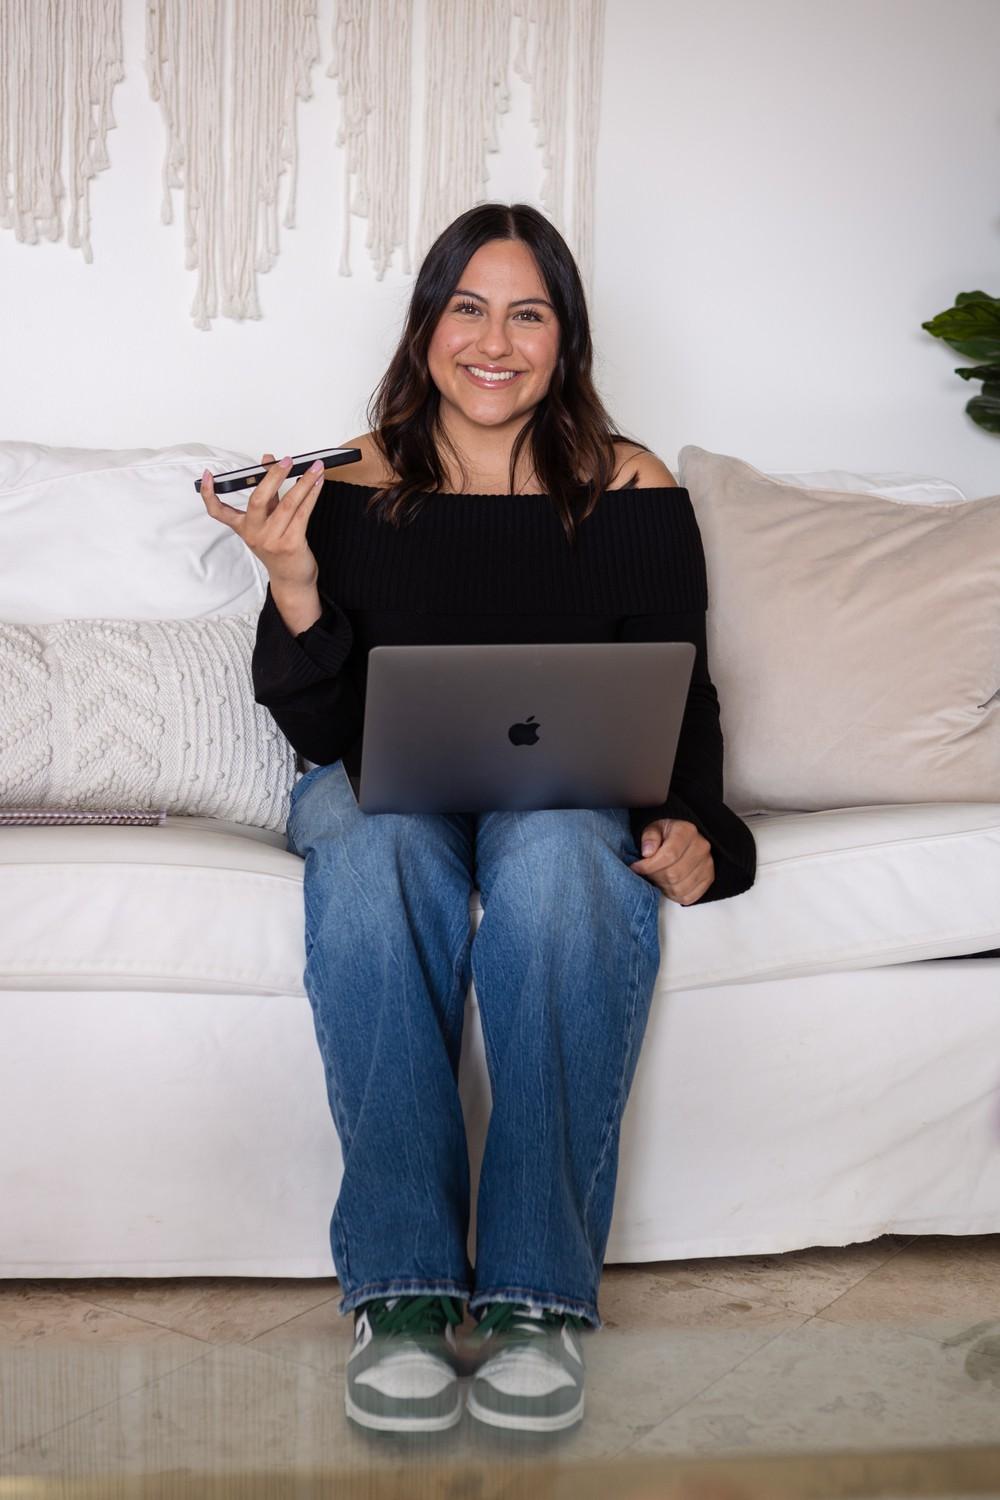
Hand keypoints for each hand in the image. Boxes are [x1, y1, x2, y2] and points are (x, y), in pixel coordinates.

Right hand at [199, 450, 322, 592]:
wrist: (291, 579)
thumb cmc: (280, 548)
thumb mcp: (269, 520)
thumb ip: (269, 491)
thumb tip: (268, 460)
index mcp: (244, 527)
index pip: (218, 511)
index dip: (209, 495)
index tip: (207, 477)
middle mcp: (254, 533)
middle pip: (258, 499)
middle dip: (273, 475)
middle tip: (287, 460)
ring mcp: (272, 540)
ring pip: (288, 503)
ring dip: (304, 482)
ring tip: (315, 468)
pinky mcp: (291, 544)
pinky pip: (302, 514)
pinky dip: (312, 495)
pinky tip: (318, 484)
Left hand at [629, 818, 714, 904]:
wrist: (683, 837)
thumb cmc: (666, 833)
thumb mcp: (653, 827)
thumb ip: (649, 837)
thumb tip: (647, 852)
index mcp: (687, 831)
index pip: (669, 855)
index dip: (649, 866)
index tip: (636, 867)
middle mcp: (701, 847)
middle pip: (674, 874)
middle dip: (654, 877)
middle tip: (646, 873)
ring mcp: (707, 864)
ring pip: (680, 888)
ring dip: (663, 887)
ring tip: (657, 878)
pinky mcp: (709, 878)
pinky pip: (690, 897)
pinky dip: (675, 896)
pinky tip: (667, 885)